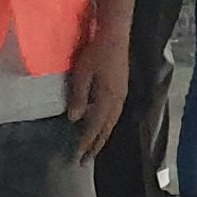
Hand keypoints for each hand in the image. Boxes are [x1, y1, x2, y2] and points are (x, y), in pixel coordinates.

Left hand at [65, 43, 130, 161]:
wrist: (115, 36)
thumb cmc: (96, 52)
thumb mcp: (82, 73)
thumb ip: (79, 96)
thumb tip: (74, 119)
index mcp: (107, 98)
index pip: (94, 126)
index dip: (86, 142)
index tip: (77, 156)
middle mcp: (117, 100)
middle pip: (106, 129)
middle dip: (96, 145)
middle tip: (85, 161)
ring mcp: (121, 95)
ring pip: (112, 122)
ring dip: (102, 136)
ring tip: (94, 147)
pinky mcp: (122, 89)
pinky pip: (115, 114)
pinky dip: (107, 125)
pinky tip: (102, 124)